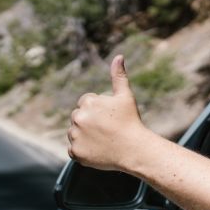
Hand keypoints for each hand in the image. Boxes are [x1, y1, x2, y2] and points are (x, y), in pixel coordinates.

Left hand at [67, 55, 148, 170]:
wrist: (135, 149)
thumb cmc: (131, 121)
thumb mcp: (125, 96)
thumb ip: (118, 76)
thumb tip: (119, 56)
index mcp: (87, 102)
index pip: (85, 103)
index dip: (98, 111)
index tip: (109, 118)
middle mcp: (78, 117)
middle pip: (78, 118)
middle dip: (89, 122)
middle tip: (107, 130)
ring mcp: (75, 136)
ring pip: (75, 133)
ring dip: (85, 136)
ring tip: (103, 140)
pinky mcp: (75, 152)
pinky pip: (74, 150)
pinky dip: (83, 151)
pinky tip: (98, 150)